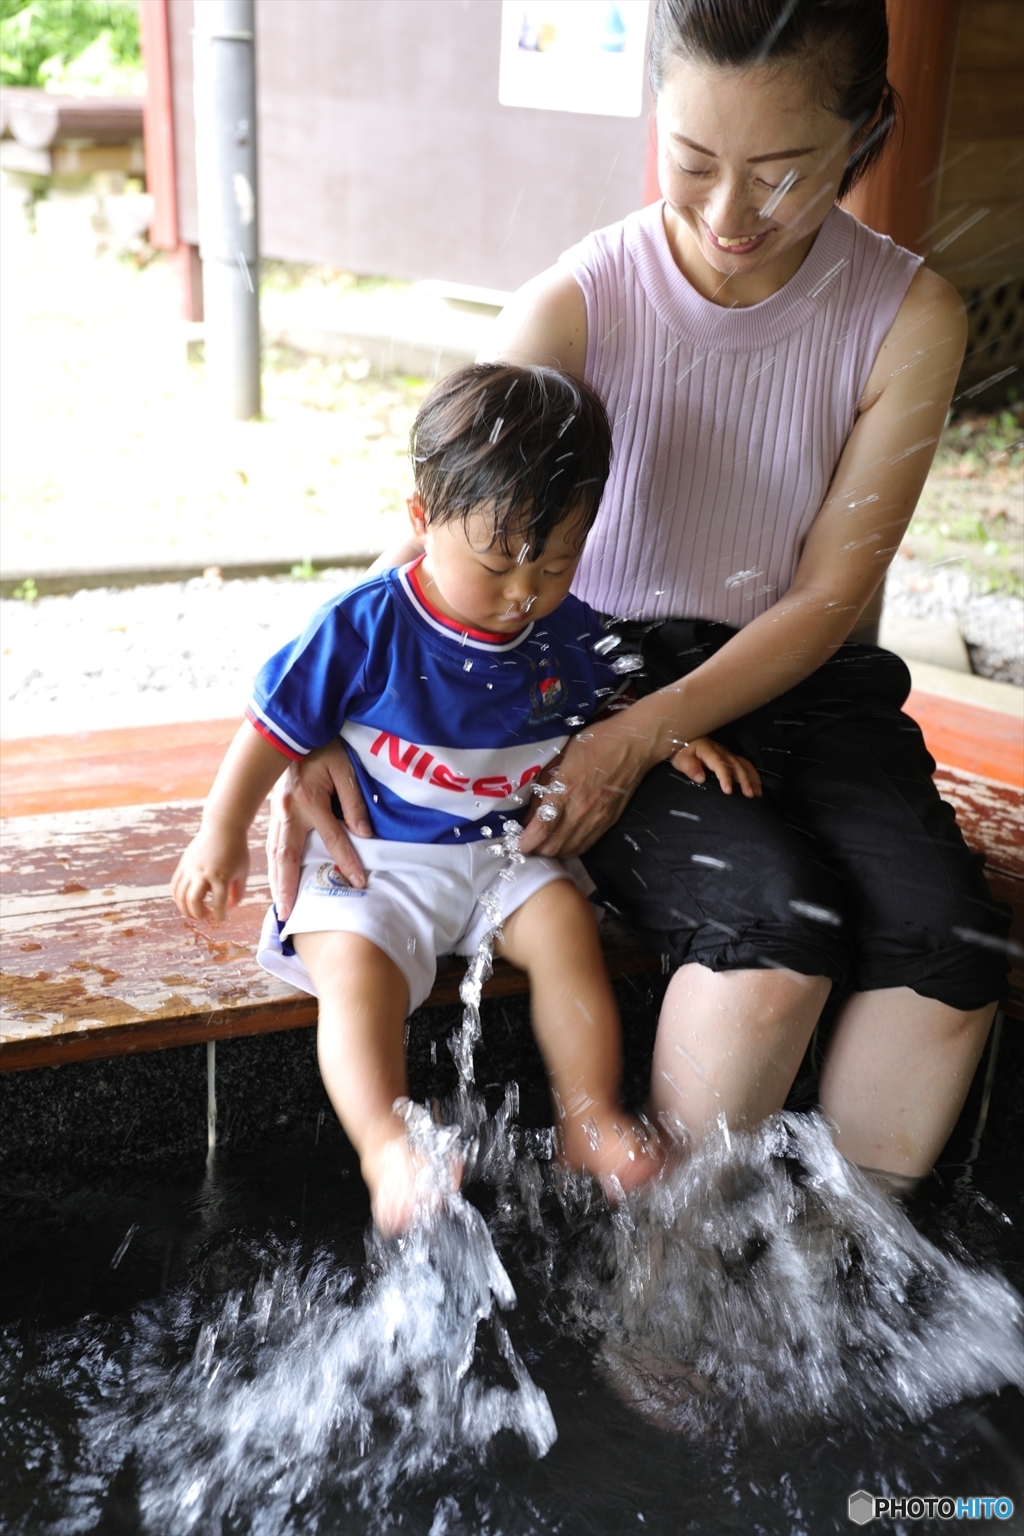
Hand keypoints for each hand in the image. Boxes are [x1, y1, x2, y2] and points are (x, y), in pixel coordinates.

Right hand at [172, 826, 249, 921]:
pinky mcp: (184, 864)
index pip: (218, 904)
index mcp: (221, 875)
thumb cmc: (237, 851)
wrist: (223, 827)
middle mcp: (204, 873)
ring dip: (186, 909)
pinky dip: (178, 898)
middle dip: (198, 915)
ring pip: (180, 895)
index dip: (220, 916)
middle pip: (194, 901)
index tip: (222, 918)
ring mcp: (191, 868)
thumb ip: (238, 894)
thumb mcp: (243, 872)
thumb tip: (229, 911)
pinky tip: (186, 902)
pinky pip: (175, 886)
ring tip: (196, 913)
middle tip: (206, 917)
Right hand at [267, 738, 371, 918]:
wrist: (296, 728)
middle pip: (288, 857)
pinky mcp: (275, 811)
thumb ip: (354, 803)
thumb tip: (364, 835)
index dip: (347, 862)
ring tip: (279, 906)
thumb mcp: (346, 770)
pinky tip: (276, 879)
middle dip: (288, 887)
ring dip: (276, 881)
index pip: (332, 840)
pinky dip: (274, 865)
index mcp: (309, 801)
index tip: (358, 882)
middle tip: (288, 914)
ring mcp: (278, 812)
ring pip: (275, 854)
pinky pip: (273, 843)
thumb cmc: (326, 747)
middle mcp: (288, 811)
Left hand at [518, 714, 654, 857]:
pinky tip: (563, 841)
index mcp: (565, 790)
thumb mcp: (558, 757)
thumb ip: (542, 787)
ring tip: (542, 843)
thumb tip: (529, 815)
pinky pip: (585, 846)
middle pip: (553, 847)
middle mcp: (580, 810)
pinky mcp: (607, 822)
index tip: (514, 845)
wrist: (632, 744)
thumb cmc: (593, 743)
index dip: (524, 843)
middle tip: (526, 842)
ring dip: (552, 852)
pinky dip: (570, 849)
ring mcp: (596, 819)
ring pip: (569, 851)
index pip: (541, 829)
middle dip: (535, 850)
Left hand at [670, 737, 760, 796]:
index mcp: (707, 749)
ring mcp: (726, 753)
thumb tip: (701, 778)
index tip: (729, 790)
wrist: (683, 742)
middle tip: (749, 794)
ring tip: (757, 793)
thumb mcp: (679, 759)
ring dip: (752, 778)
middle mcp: (720, 750)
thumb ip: (689, 767)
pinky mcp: (730, 757)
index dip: (725, 776)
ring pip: (743, 764)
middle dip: (744, 779)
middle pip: (735, 764)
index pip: (719, 763)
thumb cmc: (681, 752)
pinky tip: (757, 786)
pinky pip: (745, 764)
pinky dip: (753, 775)